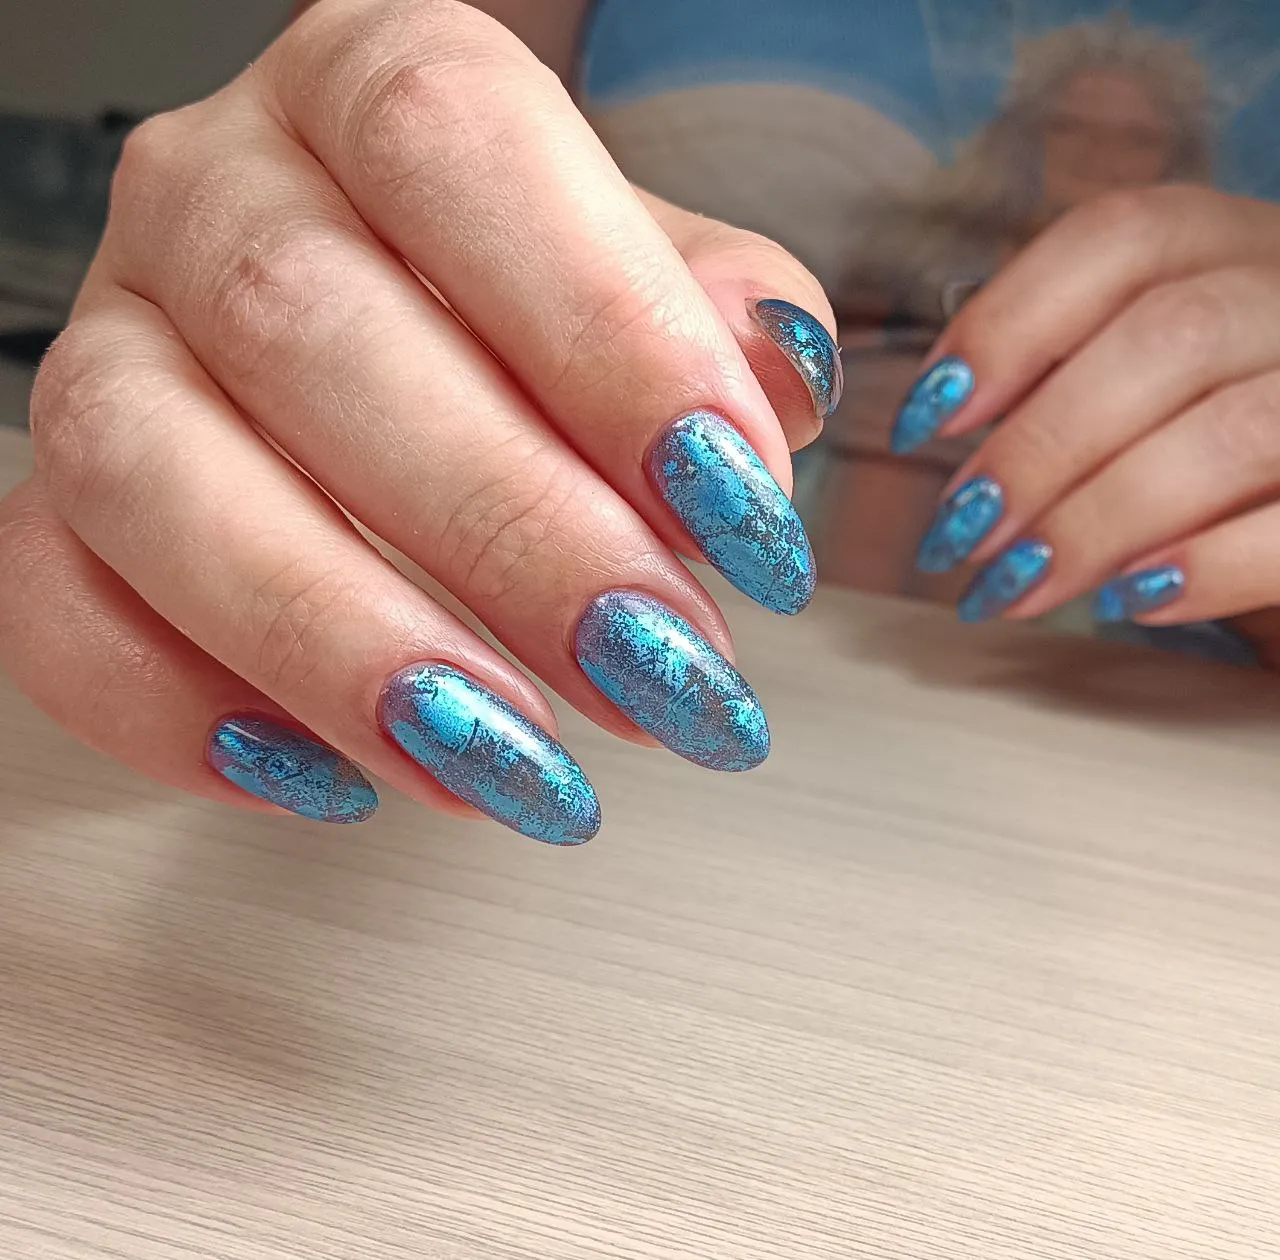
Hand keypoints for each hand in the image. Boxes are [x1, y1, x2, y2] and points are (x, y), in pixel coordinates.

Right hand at [0, 0, 840, 840]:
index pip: (458, 146)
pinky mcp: (62, 504)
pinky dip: (182, 709)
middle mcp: (216, 194)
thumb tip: (772, 379)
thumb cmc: (533, 308)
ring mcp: (113, 346)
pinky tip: (336, 777)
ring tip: (511, 765)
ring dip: (345, 645)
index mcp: (372, 87)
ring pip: (153, 477)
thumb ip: (719, 308)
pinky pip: (55, 603)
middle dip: (509, 534)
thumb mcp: (656, 272)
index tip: (736, 507)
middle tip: (658, 671)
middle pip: (309, 329)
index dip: (605, 332)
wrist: (407, 340)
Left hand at [889, 184, 1279, 641]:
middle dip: (1040, 446)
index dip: (1004, 323)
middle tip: (962, 534)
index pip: (1119, 239)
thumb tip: (943, 415)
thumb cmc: (1217, 461)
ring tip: (1016, 584)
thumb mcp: (1150, 392)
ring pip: (1233, 430)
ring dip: (1098, 518)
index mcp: (1239, 249)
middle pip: (1169, 336)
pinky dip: (1205, 569)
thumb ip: (1073, 379)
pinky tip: (1131, 602)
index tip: (925, 419)